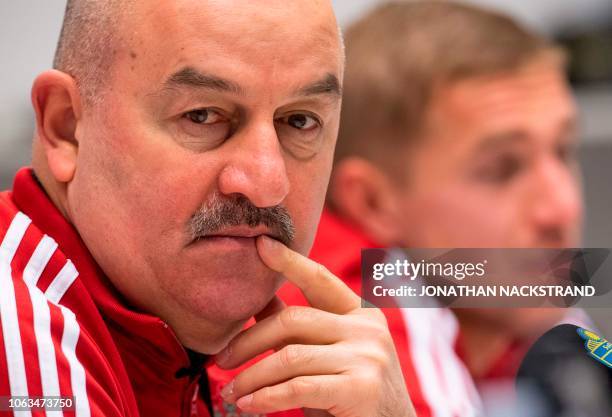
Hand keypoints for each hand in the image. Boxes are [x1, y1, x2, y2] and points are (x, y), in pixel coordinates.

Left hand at [213, 236, 415, 416]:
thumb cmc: (352, 398)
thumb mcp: (326, 357)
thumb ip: (299, 330)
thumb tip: (261, 302)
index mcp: (361, 314)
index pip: (320, 279)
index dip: (290, 261)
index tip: (261, 244)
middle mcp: (368, 328)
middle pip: (294, 319)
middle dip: (249, 340)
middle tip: (221, 359)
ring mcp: (368, 355)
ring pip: (290, 355)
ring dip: (252, 376)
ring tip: (232, 393)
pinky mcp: (361, 387)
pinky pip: (298, 386)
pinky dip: (266, 397)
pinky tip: (250, 405)